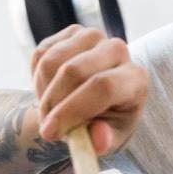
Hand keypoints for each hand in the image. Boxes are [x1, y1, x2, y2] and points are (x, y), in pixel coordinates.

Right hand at [31, 25, 148, 156]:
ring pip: (51, 62)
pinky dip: (37, 79)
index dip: (73, 109)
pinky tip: (51, 91)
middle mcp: (118, 50)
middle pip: (74, 71)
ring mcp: (94, 37)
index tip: (50, 133)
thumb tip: (99, 140)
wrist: (96, 103)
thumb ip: (104, 141)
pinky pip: (41, 54)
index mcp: (135, 78)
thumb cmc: (105, 124)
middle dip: (52, 103)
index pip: (103, 86)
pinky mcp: (71, 32)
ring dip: (43, 93)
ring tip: (52, 111)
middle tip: (46, 128)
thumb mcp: (108, 139)